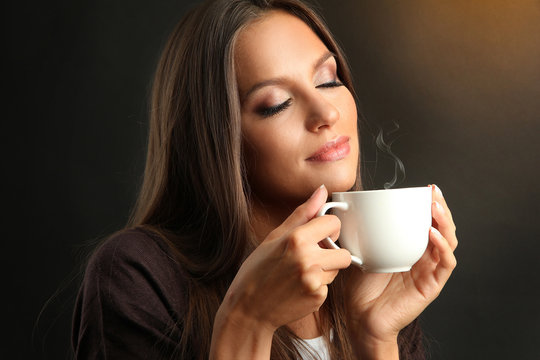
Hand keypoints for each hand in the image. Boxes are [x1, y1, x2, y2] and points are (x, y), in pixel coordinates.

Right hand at [216, 185, 350, 333]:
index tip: (318, 234)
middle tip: (312, 256)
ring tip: (301, 272)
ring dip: (325, 270)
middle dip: (332, 253)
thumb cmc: (258, 270)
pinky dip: (317, 286)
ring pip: (337, 270)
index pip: (334, 224)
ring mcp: (314, 281)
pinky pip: (328, 287)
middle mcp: (308, 259)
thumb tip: (322, 190)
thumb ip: (303, 213)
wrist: (248, 308)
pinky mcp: (317, 298)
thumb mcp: (276, 236)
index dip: (327, 229)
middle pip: (343, 251)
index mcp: (297, 239)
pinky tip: (299, 287)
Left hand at [344, 185, 457, 348]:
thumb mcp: (361, 251)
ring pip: (449, 242)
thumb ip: (362, 232)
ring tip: (435, 207)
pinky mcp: (432, 285)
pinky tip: (432, 234)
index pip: (426, 222)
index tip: (426, 188)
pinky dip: (443, 247)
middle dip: (441, 208)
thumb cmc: (360, 287)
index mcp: (409, 248)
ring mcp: (429, 271)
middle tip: (434, 192)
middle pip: (442, 228)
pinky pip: (445, 263)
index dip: (430, 205)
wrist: (361, 318)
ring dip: (445, 222)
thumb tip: (349, 206)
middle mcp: (423, 258)